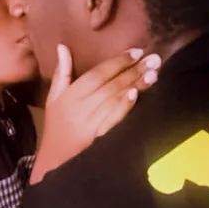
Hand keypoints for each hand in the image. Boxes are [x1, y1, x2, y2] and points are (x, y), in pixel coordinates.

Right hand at [30, 45, 159, 182]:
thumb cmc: (56, 127)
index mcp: (70, 96)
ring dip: (135, 86)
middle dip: (133, 71)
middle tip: (154, 59)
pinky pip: (113, 119)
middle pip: (110, 85)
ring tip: (153, 74)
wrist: (55, 161)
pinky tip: (137, 96)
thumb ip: (62, 72)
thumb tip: (62, 46)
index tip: (137, 51)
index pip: (97, 74)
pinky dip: (124, 107)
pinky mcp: (98, 138)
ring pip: (114, 100)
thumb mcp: (54, 98)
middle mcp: (80, 107)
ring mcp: (90, 124)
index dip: (118, 62)